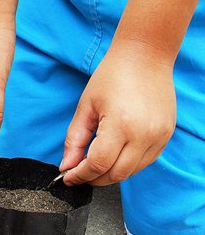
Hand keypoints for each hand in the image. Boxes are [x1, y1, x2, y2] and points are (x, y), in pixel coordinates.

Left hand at [60, 41, 175, 185]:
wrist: (145, 55)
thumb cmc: (112, 76)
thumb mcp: (86, 107)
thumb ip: (74, 140)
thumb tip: (67, 167)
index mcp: (120, 124)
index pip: (98, 165)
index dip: (80, 175)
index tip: (68, 178)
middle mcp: (144, 135)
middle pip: (116, 174)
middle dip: (94, 179)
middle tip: (80, 173)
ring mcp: (159, 136)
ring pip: (131, 172)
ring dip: (111, 174)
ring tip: (97, 164)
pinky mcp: (166, 136)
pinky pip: (145, 162)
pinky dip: (128, 165)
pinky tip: (116, 156)